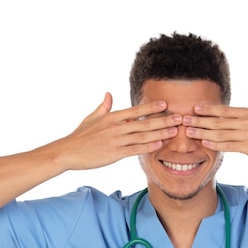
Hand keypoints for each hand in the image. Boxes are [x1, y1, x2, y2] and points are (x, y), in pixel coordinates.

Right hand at [55, 93, 180, 169]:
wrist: (68, 152)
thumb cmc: (80, 135)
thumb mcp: (92, 117)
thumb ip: (104, 106)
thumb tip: (108, 93)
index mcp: (112, 117)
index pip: (136, 110)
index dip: (152, 107)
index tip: (166, 104)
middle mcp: (116, 127)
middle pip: (144, 123)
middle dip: (164, 120)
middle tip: (179, 117)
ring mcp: (116, 140)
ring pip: (143, 136)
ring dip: (161, 133)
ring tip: (175, 131)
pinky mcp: (115, 154)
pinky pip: (135, 150)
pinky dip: (148, 147)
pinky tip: (159, 144)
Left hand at [183, 86, 247, 165]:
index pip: (224, 109)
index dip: (208, 108)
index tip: (194, 107)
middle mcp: (246, 121)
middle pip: (218, 120)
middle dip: (199, 120)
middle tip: (182, 119)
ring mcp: (247, 134)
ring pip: (220, 133)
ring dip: (203, 132)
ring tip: (188, 132)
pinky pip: (229, 146)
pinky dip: (216, 144)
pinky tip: (205, 144)